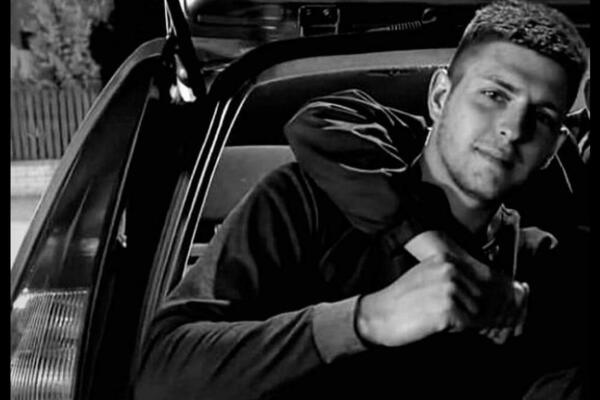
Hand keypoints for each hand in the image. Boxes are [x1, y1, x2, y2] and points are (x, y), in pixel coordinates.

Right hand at [355, 252, 485, 346]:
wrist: (380, 314)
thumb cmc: (403, 299)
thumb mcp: (426, 274)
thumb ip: (451, 275)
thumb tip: (482, 290)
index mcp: (446, 259)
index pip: (475, 282)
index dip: (463, 297)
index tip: (441, 301)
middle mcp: (450, 270)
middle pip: (477, 298)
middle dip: (463, 308)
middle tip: (436, 309)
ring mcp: (450, 289)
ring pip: (474, 313)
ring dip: (459, 319)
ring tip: (433, 315)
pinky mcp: (449, 310)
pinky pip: (466, 325)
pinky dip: (453, 329)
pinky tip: (433, 323)